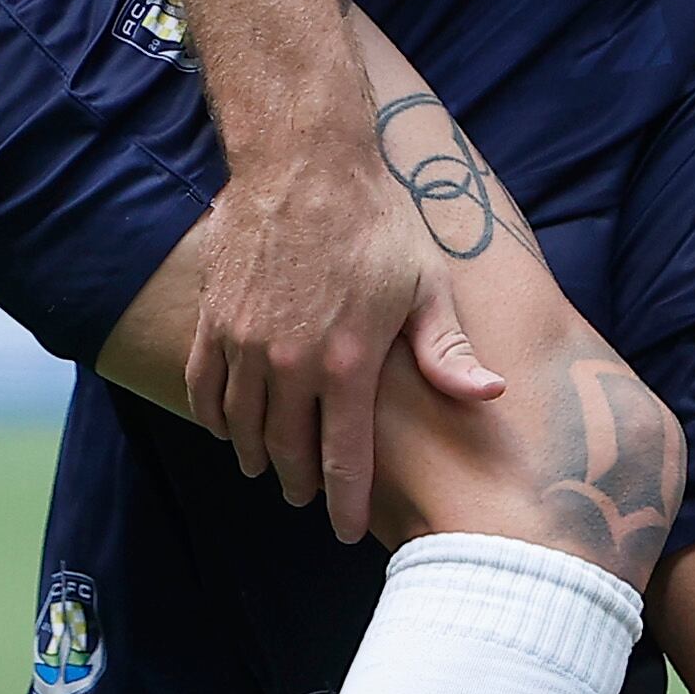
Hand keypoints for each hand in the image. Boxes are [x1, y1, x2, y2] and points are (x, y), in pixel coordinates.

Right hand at [183, 115, 501, 542]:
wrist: (302, 161)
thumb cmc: (375, 222)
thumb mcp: (425, 283)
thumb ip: (448, 350)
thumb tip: (490, 395)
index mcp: (348, 362)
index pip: (343, 460)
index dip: (346, 505)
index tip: (352, 532)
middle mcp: (290, 363)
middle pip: (287, 452)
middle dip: (298, 485)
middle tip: (307, 499)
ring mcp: (243, 342)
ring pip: (242, 427)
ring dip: (256, 456)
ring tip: (268, 468)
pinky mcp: (212, 319)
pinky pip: (204, 388)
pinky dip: (215, 418)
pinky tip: (227, 429)